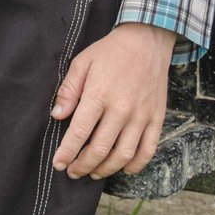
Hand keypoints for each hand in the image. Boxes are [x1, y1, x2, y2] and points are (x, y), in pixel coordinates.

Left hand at [50, 22, 178, 179]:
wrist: (146, 41)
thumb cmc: (110, 52)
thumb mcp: (82, 63)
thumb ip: (68, 90)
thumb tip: (57, 116)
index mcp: (99, 95)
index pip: (79, 132)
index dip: (67, 152)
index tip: (58, 164)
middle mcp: (121, 109)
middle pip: (100, 149)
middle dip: (82, 165)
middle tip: (73, 172)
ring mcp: (141, 116)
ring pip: (123, 155)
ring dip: (106, 169)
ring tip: (93, 172)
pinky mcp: (157, 118)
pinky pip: (148, 150)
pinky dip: (135, 165)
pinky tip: (123, 168)